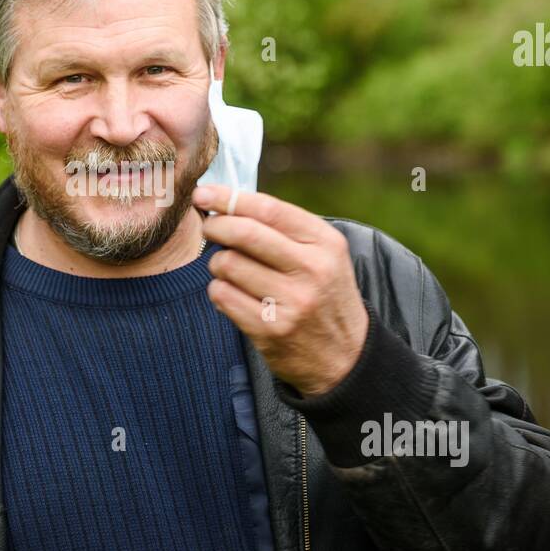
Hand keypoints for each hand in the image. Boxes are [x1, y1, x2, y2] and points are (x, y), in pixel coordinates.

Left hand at [193, 184, 369, 397]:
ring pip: (227, 265)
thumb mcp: (323, 254)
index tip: (203, 194)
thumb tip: (226, 202)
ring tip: (231, 270)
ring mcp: (292, 302)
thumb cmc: (324, 294)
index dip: (229, 198)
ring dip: (218, 263)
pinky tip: (233, 294)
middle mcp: (312, 270)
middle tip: (209, 229)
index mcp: (325, 243)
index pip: (269, 209)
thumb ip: (283, 228)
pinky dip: (219, 290)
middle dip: (215, 226)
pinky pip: (222, 295)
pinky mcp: (270, 329)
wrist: (345, 356)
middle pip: (244, 233)